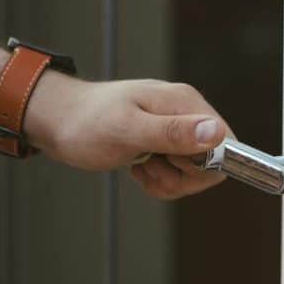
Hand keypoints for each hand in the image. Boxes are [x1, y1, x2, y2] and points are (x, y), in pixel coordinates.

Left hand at [26, 74, 230, 198]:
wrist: (57, 121)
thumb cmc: (85, 123)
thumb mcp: (128, 131)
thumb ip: (172, 132)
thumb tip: (215, 133)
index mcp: (184, 103)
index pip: (226, 143)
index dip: (203, 166)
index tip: (171, 163)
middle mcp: (185, 113)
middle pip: (212, 162)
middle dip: (182, 177)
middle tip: (150, 166)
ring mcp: (175, 128)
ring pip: (195, 172)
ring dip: (168, 180)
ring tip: (141, 166)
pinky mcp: (164, 142)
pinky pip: (178, 174)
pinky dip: (160, 180)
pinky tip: (138, 168)